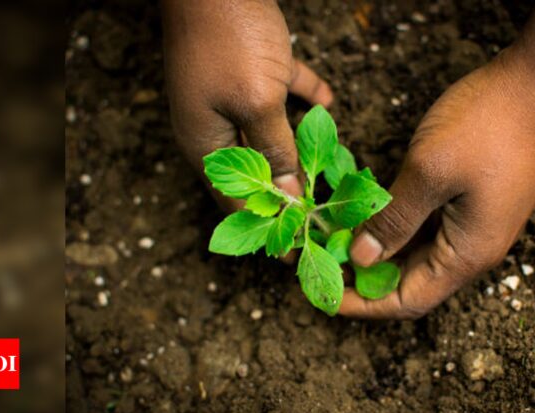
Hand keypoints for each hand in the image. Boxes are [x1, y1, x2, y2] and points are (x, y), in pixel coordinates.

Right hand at [162, 0, 332, 210]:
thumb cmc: (230, 39)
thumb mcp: (256, 102)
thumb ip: (275, 151)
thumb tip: (289, 198)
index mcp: (206, 144)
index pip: (236, 201)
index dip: (267, 228)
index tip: (297, 252)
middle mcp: (215, 126)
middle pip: (256, 173)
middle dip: (287, 195)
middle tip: (319, 219)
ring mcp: (230, 96)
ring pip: (269, 135)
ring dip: (296, 152)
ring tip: (326, 176)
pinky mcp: (249, 67)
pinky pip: (280, 93)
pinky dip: (303, 99)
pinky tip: (328, 103)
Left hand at [338, 0, 534, 318]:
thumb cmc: (489, 124)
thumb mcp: (430, 171)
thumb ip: (394, 220)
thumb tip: (361, 259)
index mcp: (467, 253)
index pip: (408, 301)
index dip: (362, 303)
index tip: (322, 291)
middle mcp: (473, 247)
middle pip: (412, 280)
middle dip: (363, 275)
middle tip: (319, 256)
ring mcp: (476, 223)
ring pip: (418, 252)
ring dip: (377, 247)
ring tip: (334, 235)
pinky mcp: (473, 198)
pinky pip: (429, 225)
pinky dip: (396, 223)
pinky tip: (367, 209)